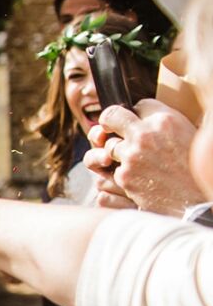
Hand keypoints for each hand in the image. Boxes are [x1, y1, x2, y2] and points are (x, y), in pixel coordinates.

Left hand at [84, 101, 198, 218]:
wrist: (198, 201)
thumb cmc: (197, 168)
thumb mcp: (189, 134)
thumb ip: (166, 125)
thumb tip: (148, 120)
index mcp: (165, 119)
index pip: (139, 105)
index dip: (138, 113)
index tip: (138, 120)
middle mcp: (145, 134)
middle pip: (110, 117)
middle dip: (109, 122)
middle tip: (111, 129)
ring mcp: (131, 155)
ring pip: (108, 145)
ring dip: (116, 152)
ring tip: (133, 160)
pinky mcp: (124, 176)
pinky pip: (112, 169)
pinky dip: (122, 174)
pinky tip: (139, 179)